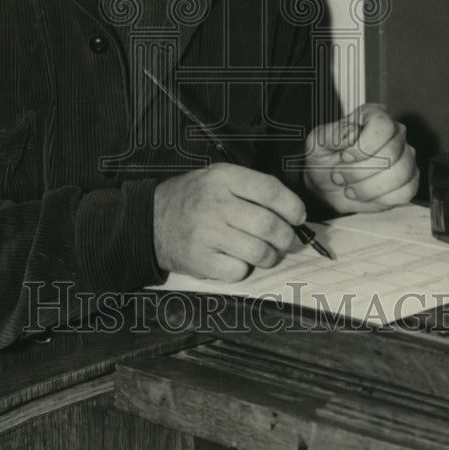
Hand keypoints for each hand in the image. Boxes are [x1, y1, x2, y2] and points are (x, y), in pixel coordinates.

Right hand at [153, 163, 306, 281]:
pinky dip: (245, 269)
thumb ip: (251, 188)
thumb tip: (293, 212)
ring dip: (270, 256)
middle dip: (286, 237)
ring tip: (265, 252)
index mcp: (222, 178)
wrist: (150, 220)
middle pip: (269, 225)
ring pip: (259, 252)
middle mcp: (215, 204)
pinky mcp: (201, 260)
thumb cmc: (193, 198)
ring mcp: (206, 234)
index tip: (298, 216)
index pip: (270, 190)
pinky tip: (237, 259)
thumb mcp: (217, 178)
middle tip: (286, 240)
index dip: (292, 206)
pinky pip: (239, 271)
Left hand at [303, 103, 418, 213]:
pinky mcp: (409, 181)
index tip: (344, 157)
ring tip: (349, 188)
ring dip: (368, 188)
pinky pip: (406, 192)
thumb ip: (331, 135)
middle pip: (391, 153)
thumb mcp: (317, 144)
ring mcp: (405, 157)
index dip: (363, 146)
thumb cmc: (323, 159)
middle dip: (359, 172)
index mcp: (372, 116)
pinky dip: (381, 199)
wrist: (325, 186)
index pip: (383, 125)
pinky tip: (365, 195)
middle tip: (339, 176)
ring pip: (400, 174)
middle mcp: (394, 133)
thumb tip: (353, 132)